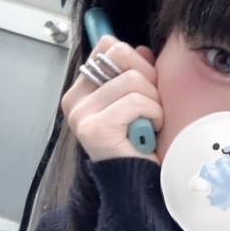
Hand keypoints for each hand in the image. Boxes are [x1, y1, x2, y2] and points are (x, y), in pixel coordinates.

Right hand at [62, 36, 162, 163]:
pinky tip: (150, 131)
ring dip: (154, 102)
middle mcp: (75, 100)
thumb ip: (137, 73)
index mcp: (82, 90)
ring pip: (133, 80)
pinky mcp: (95, 128)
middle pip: (120, 54)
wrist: (138, 184)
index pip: (107, 46)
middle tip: (153, 104)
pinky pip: (137, 102)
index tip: (146, 84)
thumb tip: (143, 50)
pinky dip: (154, 115)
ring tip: (150, 123)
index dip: (135, 59)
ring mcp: (81, 114)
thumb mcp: (139, 101)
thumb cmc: (140, 144)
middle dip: (147, 77)